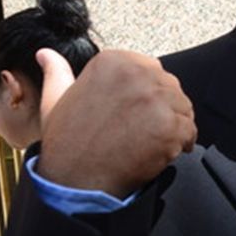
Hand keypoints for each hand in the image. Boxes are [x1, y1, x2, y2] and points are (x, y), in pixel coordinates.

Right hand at [35, 49, 196, 197]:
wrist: (74, 181)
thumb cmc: (66, 143)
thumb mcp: (55, 99)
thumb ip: (57, 72)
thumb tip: (46, 54)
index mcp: (113, 61)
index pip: (150, 70)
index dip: (146, 95)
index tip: (135, 112)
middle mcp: (136, 73)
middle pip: (170, 88)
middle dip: (163, 109)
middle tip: (143, 131)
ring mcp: (154, 99)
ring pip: (183, 108)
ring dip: (174, 126)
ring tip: (151, 143)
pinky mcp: (170, 125)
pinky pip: (190, 130)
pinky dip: (182, 144)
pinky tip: (162, 154)